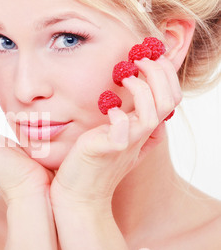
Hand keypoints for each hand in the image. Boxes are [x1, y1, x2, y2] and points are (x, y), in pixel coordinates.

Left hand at [50, 55, 181, 207]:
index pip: (170, 97)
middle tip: (138, 57)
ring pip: (154, 111)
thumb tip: (133, 107)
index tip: (148, 54)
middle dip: (159, 72)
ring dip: (142, 87)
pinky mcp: (108, 150)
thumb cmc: (91, 165)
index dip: (165, 73)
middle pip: (169, 99)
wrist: (78, 195)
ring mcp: (126, 143)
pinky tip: (108, 107)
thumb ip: (128, 125)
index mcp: (142, 129)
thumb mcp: (115, 142)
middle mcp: (140, 135)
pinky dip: (119, 114)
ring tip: (124, 74)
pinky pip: (123, 129)